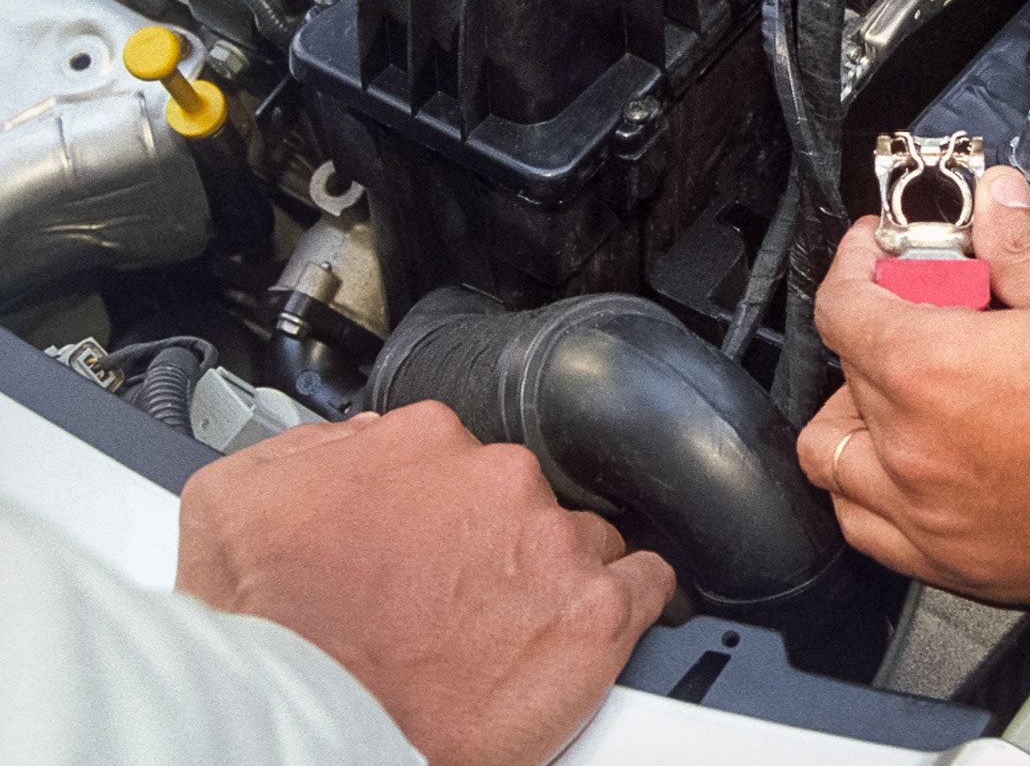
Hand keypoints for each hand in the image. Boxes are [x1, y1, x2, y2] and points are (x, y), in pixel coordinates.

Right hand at [176, 402, 673, 765]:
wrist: (303, 732)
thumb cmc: (271, 639)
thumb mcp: (238, 505)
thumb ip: (310, 451)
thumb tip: (351, 443)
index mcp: (422, 444)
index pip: (461, 453)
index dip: (444, 504)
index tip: (431, 541)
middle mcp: (498, 480)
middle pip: (522, 495)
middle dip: (496, 539)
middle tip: (457, 597)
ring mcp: (553, 544)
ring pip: (581, 538)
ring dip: (552, 574)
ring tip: (507, 627)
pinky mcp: (596, 614)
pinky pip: (645, 585)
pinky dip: (628, 602)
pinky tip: (588, 629)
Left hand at [797, 167, 1029, 609]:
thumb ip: (1020, 249)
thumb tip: (998, 205)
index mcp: (932, 370)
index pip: (843, 307)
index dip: (856, 264)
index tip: (879, 254)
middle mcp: (915, 451)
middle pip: (844, 377)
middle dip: (876, 333)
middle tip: (928, 313)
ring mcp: (932, 519)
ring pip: (837, 466)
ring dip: (859, 420)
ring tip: (911, 395)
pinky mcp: (963, 569)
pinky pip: (875, 533)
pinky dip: (877, 497)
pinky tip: (922, 469)